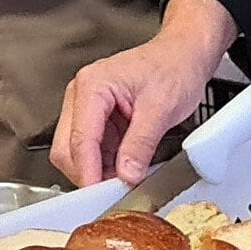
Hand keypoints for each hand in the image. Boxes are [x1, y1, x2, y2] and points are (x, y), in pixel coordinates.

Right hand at [53, 0, 235, 185]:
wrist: (184, 54)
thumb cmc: (174, 66)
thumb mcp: (162, 108)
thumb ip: (141, 144)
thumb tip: (126, 174)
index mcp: (92, 86)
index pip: (80, 140)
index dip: (88, 172)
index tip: (99, 195)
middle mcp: (82, 95)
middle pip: (66, 149)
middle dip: (88, 173)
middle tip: (112, 192)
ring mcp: (88, 108)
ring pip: (77, 153)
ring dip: (97, 170)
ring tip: (125, 178)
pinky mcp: (98, 119)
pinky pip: (93, 150)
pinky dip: (106, 164)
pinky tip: (125, 167)